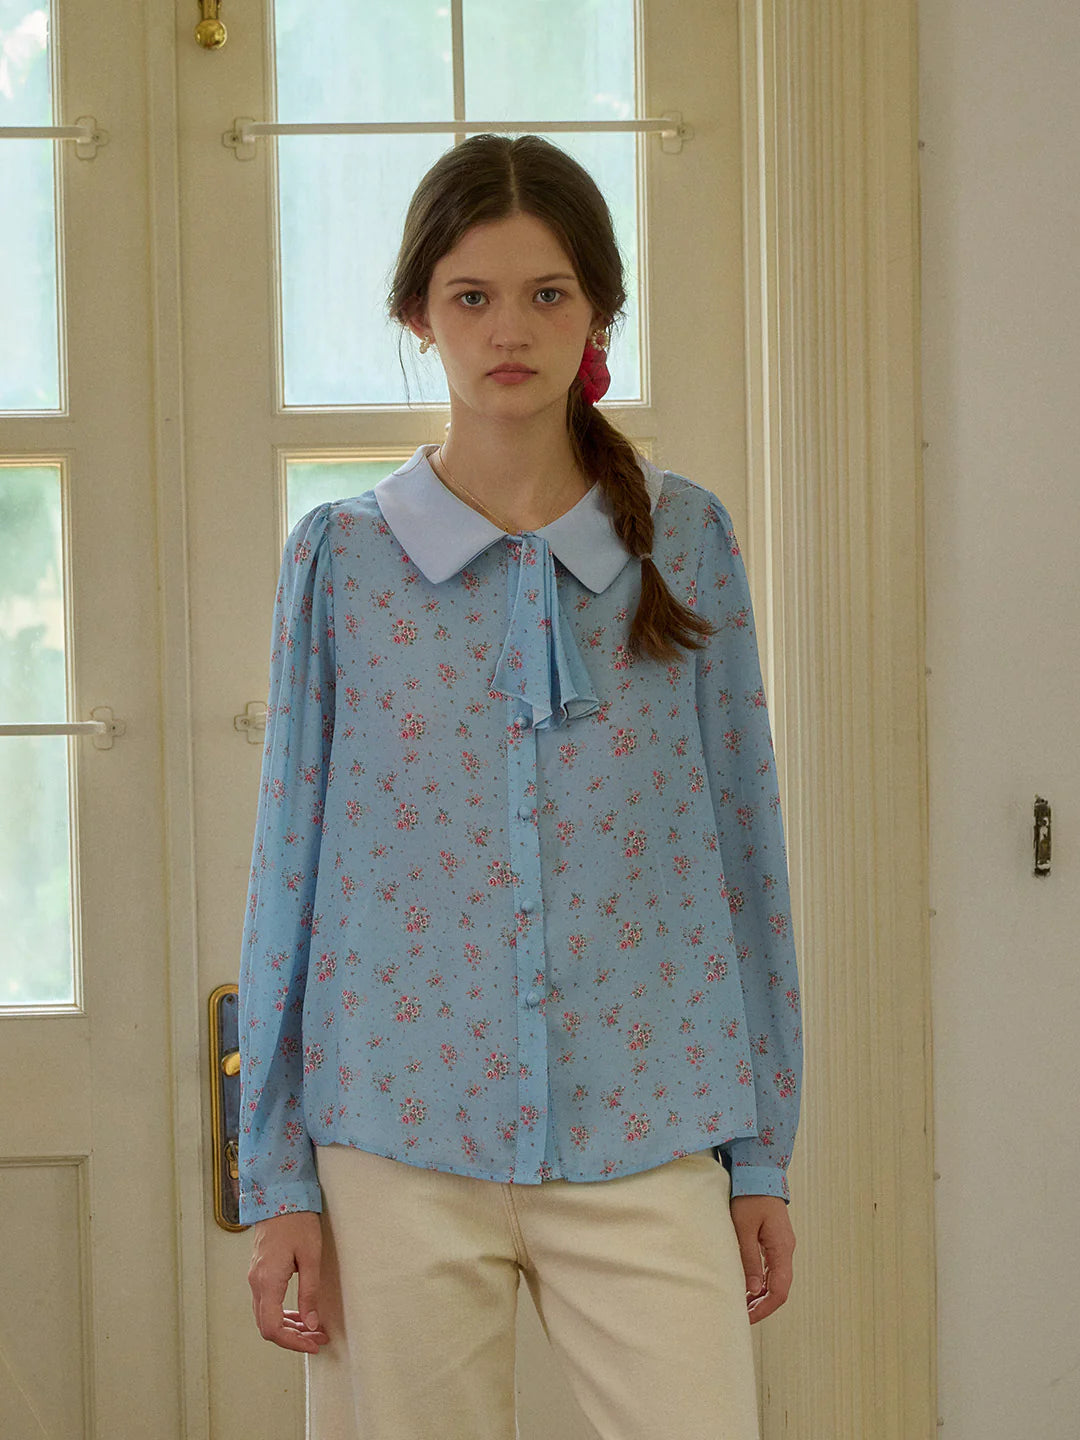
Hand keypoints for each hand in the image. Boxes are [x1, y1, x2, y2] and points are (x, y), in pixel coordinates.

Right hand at [248, 1211, 330, 1351]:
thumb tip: (312, 1324)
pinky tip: (301, 1312)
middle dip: (293, 1338)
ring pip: (266, 1316)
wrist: (279, 1195)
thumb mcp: (311, 1256)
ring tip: (314, 1329)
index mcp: (267, 1281)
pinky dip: (282, 1314)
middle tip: (318, 1339)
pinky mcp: (259, 1272)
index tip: (313, 1345)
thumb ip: (310, 1292)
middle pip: (267, 1326)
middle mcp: (256, 1283)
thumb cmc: (297, 1221)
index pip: (272, 1328)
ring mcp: (255, 1278)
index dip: (293, 1343)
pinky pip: (266, 1303)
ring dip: (288, 1327)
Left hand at [728, 1194, 795, 1323]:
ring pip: (775, 1279)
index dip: (765, 1308)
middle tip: (741, 1316)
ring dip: (760, 1294)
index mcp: (782, 1248)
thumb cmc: (749, 1196)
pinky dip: (760, 1280)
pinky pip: (771, 1267)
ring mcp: (781, 1244)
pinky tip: (746, 1284)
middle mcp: (786, 1249)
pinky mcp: (774, 1239)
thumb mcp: (743, 1227)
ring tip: (741, 1304)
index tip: (747, 1318)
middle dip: (762, 1305)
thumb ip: (749, 1258)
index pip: (780, 1290)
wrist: (758, 1171)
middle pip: (779, 1288)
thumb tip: (754, 1291)